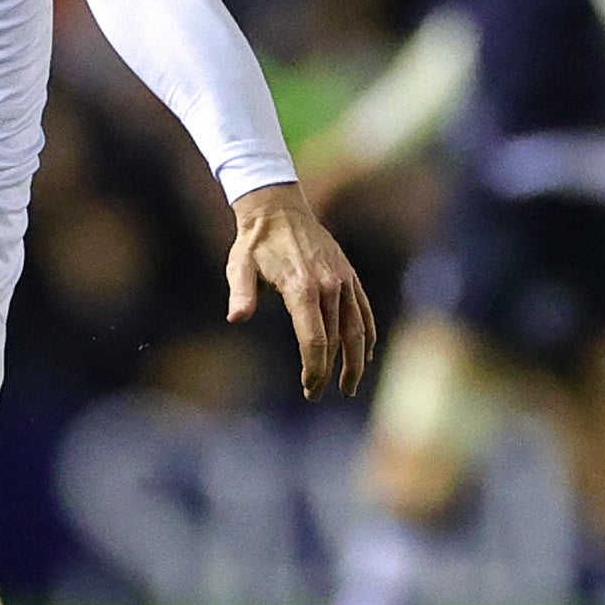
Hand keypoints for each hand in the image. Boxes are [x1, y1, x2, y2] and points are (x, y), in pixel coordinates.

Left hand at [224, 180, 378, 400]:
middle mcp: (329, 285)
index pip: (315, 339)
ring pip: (358, 329)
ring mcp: (343, 281)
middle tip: (317, 394)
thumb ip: (240, 292)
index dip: (315, 368)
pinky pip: (364, 311)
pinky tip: (365, 355)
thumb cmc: (254, 244)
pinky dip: (368, 335)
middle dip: (330, 372)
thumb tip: (236, 317)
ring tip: (349, 387)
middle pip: (336, 340)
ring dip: (356, 361)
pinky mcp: (350, 276)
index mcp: (302, 287)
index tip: (309, 389)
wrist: (279, 210)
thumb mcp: (238, 265)